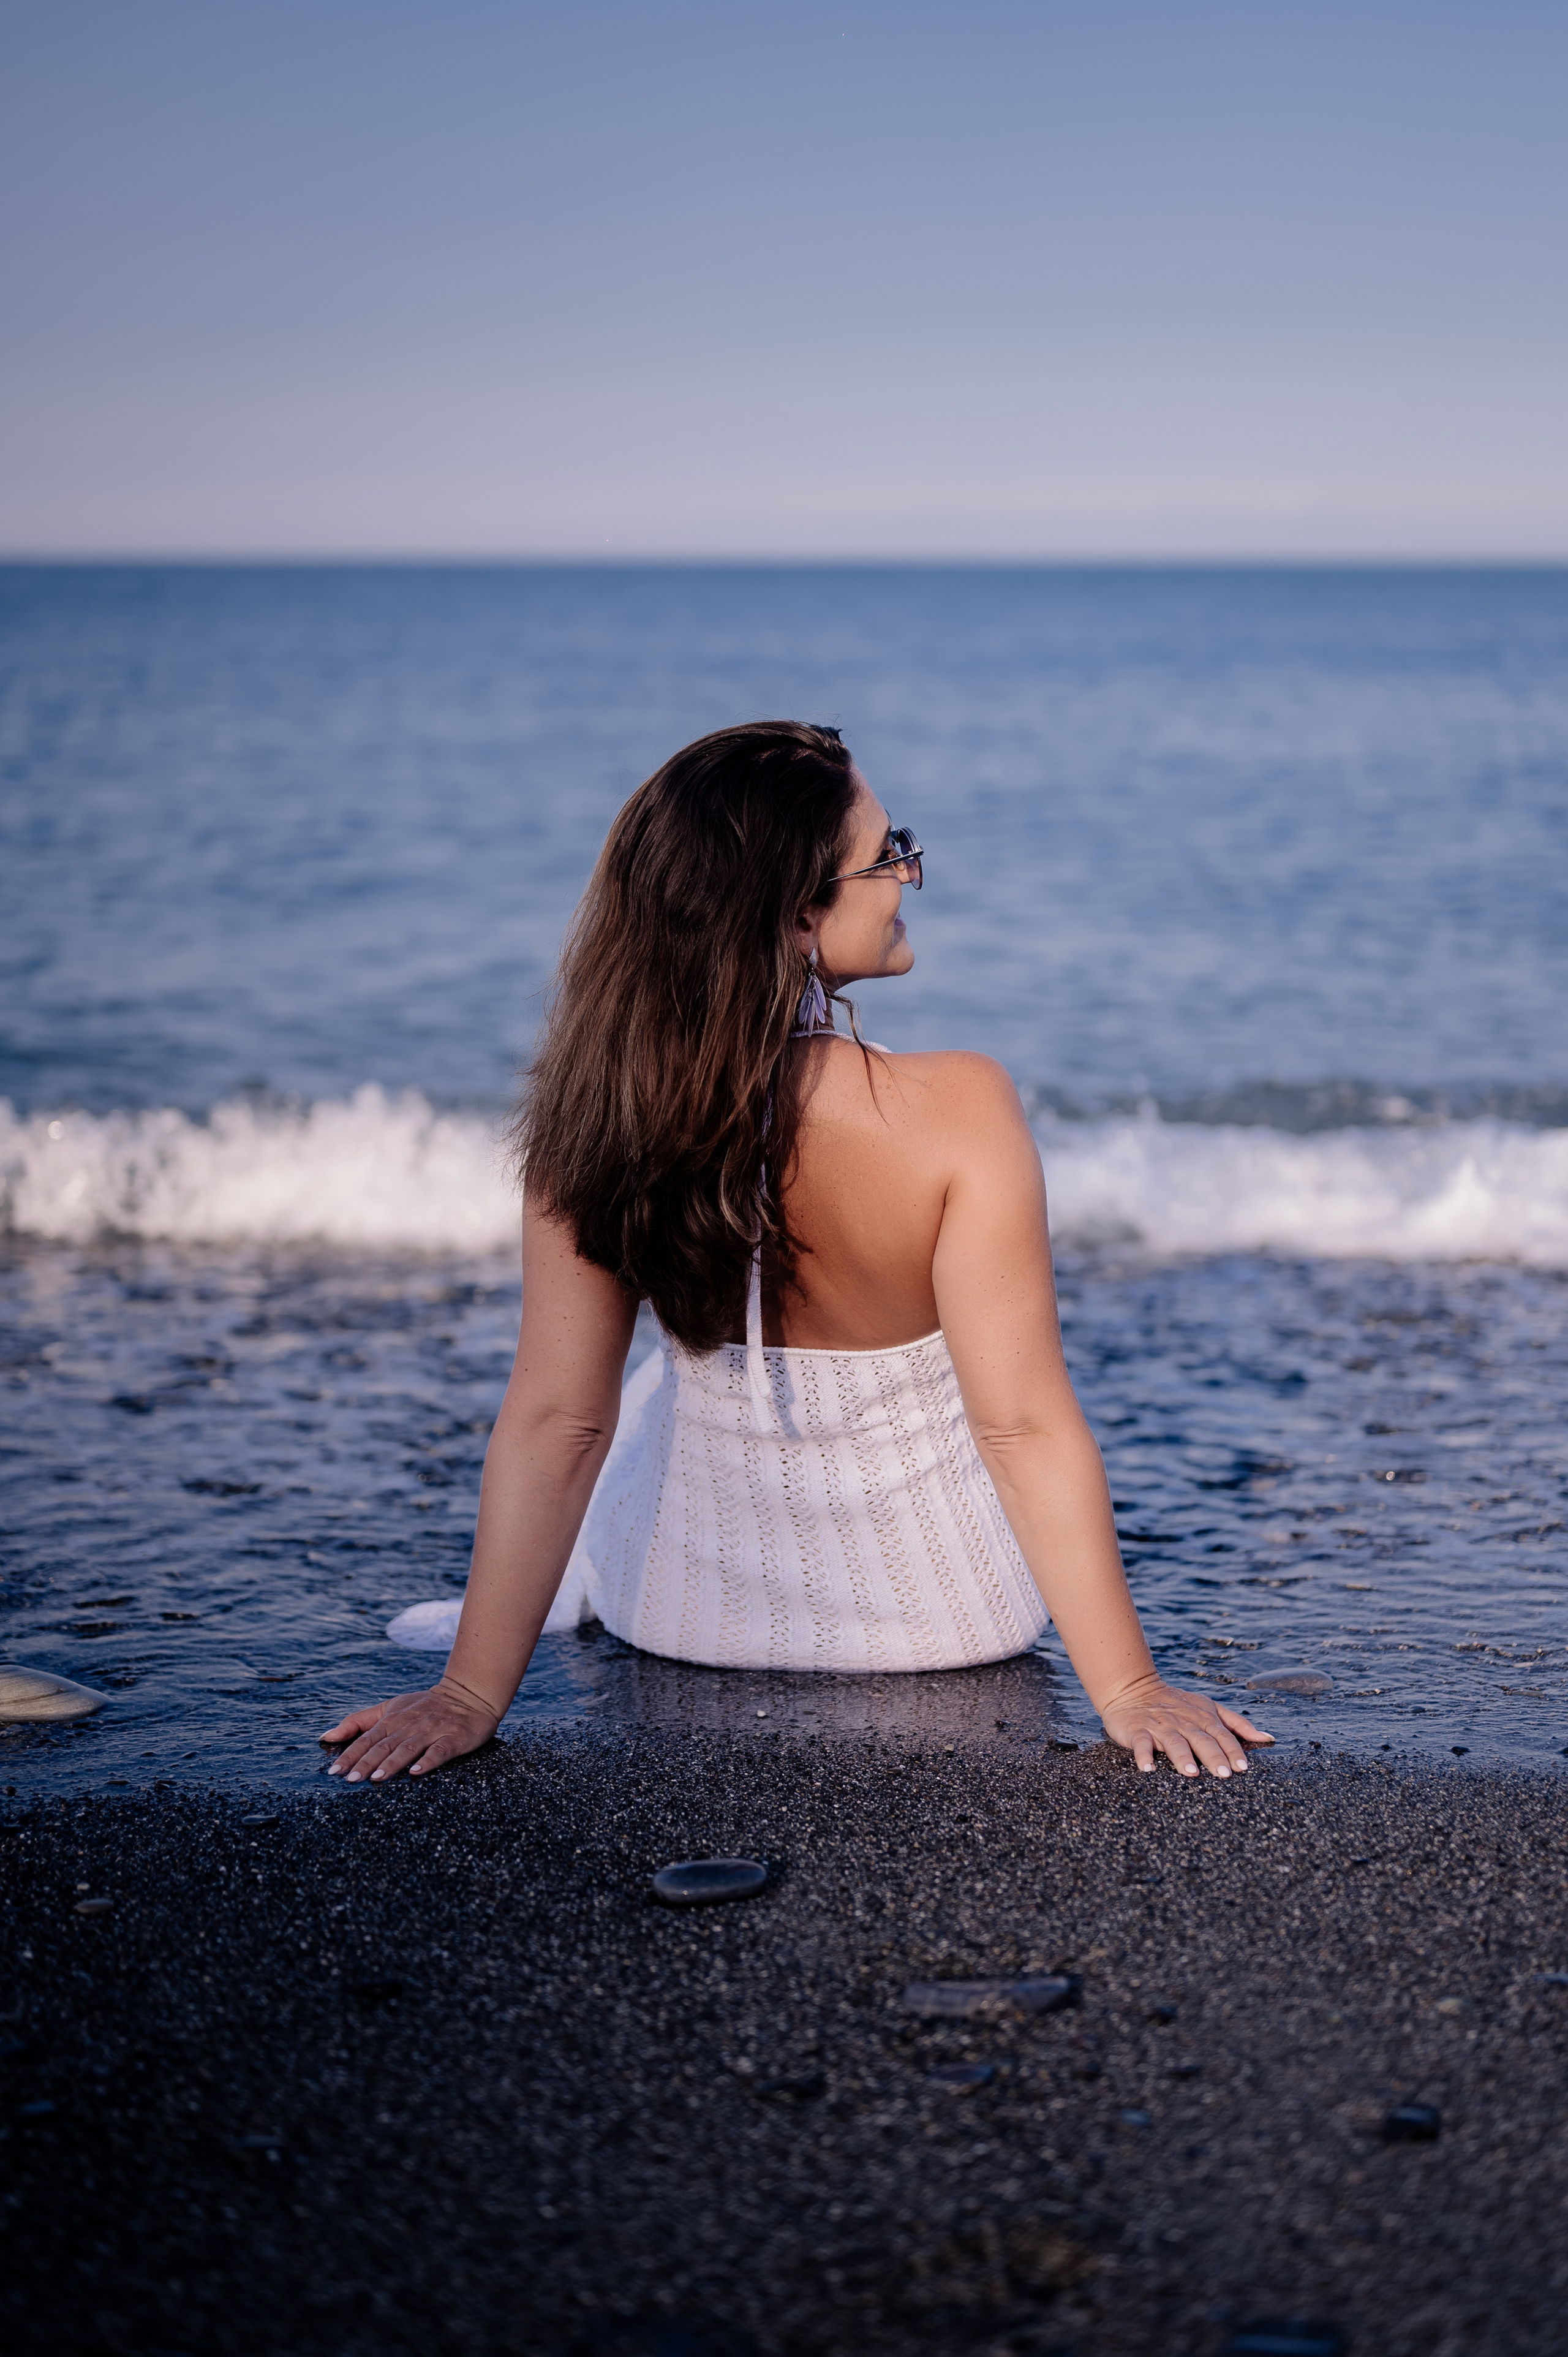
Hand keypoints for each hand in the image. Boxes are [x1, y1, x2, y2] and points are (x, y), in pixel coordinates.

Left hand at [318, 1677, 499, 1782]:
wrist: (469, 1695)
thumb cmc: (425, 1706)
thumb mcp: (390, 1707)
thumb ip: (358, 1721)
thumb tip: (326, 1736)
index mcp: (393, 1717)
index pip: (366, 1738)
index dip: (350, 1754)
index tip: (334, 1771)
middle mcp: (411, 1723)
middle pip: (384, 1744)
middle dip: (366, 1762)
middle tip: (350, 1780)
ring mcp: (433, 1730)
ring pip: (409, 1748)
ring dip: (392, 1763)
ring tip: (377, 1778)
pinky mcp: (454, 1738)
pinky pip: (440, 1750)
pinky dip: (428, 1761)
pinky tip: (417, 1772)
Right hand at [1098, 1673, 1272, 1778]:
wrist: (1135, 1688)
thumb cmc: (1177, 1703)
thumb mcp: (1209, 1708)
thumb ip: (1238, 1724)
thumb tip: (1268, 1738)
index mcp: (1203, 1717)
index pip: (1222, 1735)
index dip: (1232, 1750)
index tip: (1242, 1767)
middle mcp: (1184, 1722)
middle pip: (1201, 1740)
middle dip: (1213, 1756)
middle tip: (1223, 1774)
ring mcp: (1160, 1726)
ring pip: (1174, 1742)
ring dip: (1182, 1756)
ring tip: (1190, 1772)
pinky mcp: (1137, 1730)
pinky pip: (1141, 1743)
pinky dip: (1143, 1755)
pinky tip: (1147, 1768)